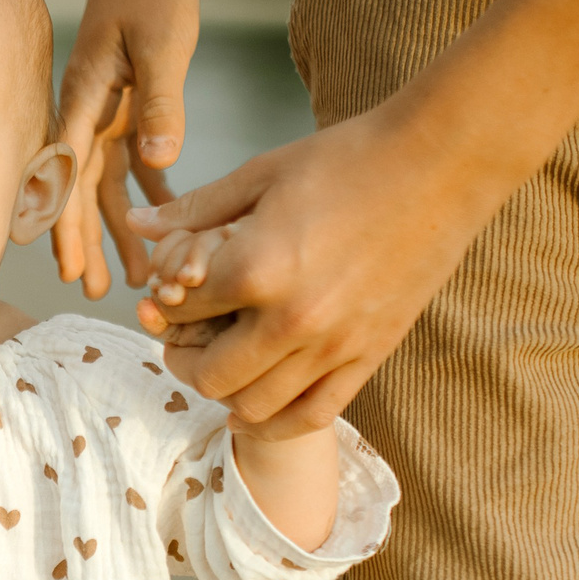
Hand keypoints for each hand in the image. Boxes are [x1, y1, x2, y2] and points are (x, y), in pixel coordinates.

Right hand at [53, 0, 196, 297]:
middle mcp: (89, 110)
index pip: (70, 174)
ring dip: (120, 227)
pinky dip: (149, 190)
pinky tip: (168, 221)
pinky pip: (137, 158)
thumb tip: (160, 158)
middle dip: (87, 242)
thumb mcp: (162, 41)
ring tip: (136, 275)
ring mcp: (108, 108)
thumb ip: (161, 100)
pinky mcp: (131, 102)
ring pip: (110, 183)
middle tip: (99, 291)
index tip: (70, 268)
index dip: (67, 225)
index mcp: (86, 97)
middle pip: (83, 189)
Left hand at [135, 95, 517, 436]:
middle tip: (185, 341)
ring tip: (223, 368)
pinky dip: (277, 421)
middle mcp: (291, 319)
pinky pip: (312, 415)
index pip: (180, 312)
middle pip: (208, 375)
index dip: (163, 306)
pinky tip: (258, 406)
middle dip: (185, 359)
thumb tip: (138, 227)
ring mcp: (333, 345)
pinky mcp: (369, 355)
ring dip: (227, 393)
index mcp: (256, 268)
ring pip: (254, 406)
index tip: (169, 297)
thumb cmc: (349, 158)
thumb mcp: (261, 174)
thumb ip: (196, 211)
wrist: (440, 163)